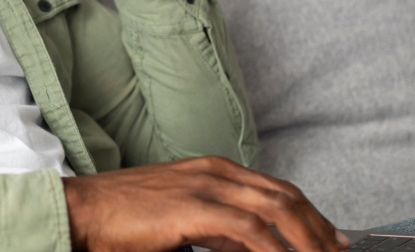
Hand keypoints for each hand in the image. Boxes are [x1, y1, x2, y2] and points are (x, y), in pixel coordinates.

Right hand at [62, 156, 349, 251]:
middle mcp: (215, 172)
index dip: (312, 217)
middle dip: (319, 230)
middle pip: (286, 197)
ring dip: (306, 241)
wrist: (81, 212)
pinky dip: (274, 250)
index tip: (333, 241)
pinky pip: (249, 231)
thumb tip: (255, 248)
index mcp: (213, 170)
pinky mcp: (193, 207)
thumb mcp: (182, 221)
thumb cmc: (121, 221)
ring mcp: (205, 186)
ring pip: (276, 210)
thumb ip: (221, 232)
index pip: (278, 190)